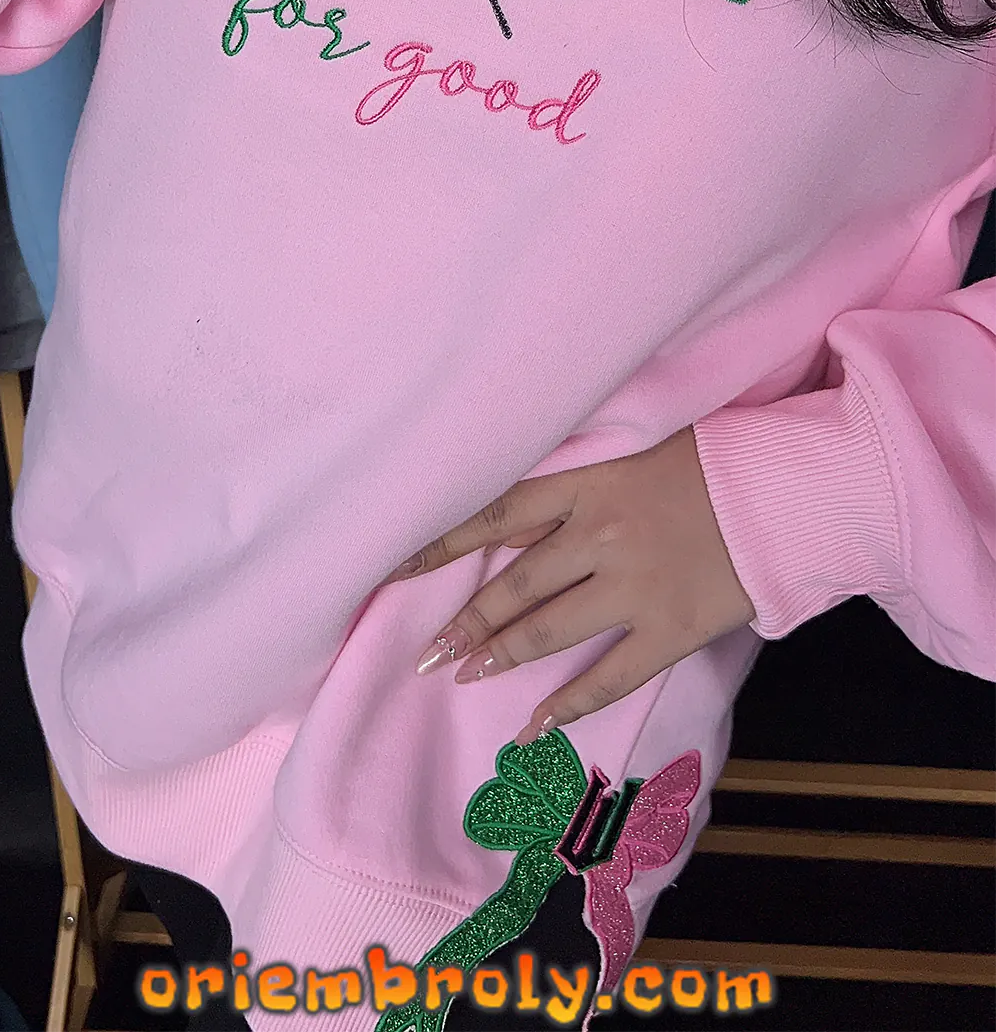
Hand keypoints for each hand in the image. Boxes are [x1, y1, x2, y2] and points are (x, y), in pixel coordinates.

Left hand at [387, 429, 753, 743]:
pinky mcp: (669, 629)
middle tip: (428, 650)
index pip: (494, 513)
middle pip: (513, 584)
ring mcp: (633, 587)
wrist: (784, 492)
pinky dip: (566, 705)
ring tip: (463, 674)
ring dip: (500, 654)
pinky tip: (534, 725)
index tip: (395, 567)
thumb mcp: (632, 454)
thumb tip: (512, 525)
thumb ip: (574, 489)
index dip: (441, 543)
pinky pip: (607, 676)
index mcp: (588, 484)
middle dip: (465, 619)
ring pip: (548, 629)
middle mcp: (599, 535)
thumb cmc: (709, 462)